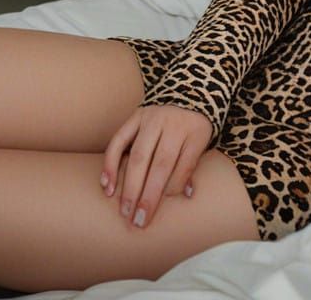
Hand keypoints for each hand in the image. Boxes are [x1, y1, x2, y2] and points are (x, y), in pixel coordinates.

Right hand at [101, 104, 213, 228]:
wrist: (188, 89)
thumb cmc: (194, 123)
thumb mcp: (203, 140)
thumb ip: (192, 165)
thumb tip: (187, 195)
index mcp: (196, 131)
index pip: (186, 163)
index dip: (175, 187)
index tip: (164, 206)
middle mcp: (173, 124)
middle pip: (161, 163)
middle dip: (149, 195)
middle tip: (139, 222)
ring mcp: (153, 119)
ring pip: (139, 156)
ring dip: (130, 186)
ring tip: (124, 211)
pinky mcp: (136, 116)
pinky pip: (119, 141)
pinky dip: (111, 164)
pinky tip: (107, 186)